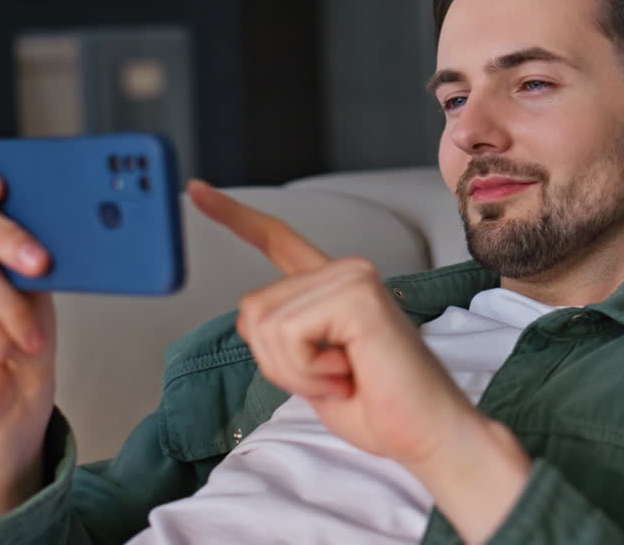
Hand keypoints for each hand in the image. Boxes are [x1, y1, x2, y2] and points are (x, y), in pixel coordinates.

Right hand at [0, 141, 55, 527]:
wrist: (15, 385)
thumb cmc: (29, 319)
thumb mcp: (41, 269)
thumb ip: (38, 231)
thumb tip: (65, 200)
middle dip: (9, 237)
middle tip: (44, 264)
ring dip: (15, 304)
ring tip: (35, 331)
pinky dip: (2, 330)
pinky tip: (11, 346)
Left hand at [189, 180, 531, 541]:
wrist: (426, 433)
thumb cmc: (379, 408)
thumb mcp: (310, 371)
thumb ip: (281, 337)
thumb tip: (250, 315)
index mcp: (332, 287)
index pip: (278, 240)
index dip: (235, 216)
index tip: (197, 190)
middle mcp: (344, 271)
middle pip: (253, 308)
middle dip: (278, 362)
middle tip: (332, 378)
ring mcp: (353, 277)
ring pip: (265, 323)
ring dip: (295, 371)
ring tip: (343, 376)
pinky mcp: (358, 294)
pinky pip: (289, 334)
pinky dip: (308, 371)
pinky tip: (348, 372)